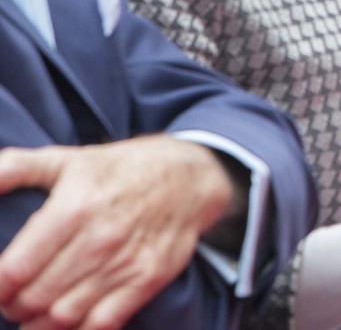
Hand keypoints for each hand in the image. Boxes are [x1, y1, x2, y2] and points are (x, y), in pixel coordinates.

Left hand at [0, 137, 237, 329]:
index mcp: (73, 206)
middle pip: (35, 297)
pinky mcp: (149, 278)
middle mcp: (100, 237)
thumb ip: (15, 169)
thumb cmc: (121, 169)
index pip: (14, 269)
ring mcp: (127, 260)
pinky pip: (103, 323)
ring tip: (33, 315)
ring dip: (39, 324)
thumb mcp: (68, 158)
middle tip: (12, 302)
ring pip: (64, 316)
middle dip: (14, 306)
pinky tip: (68, 321)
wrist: (191, 175)